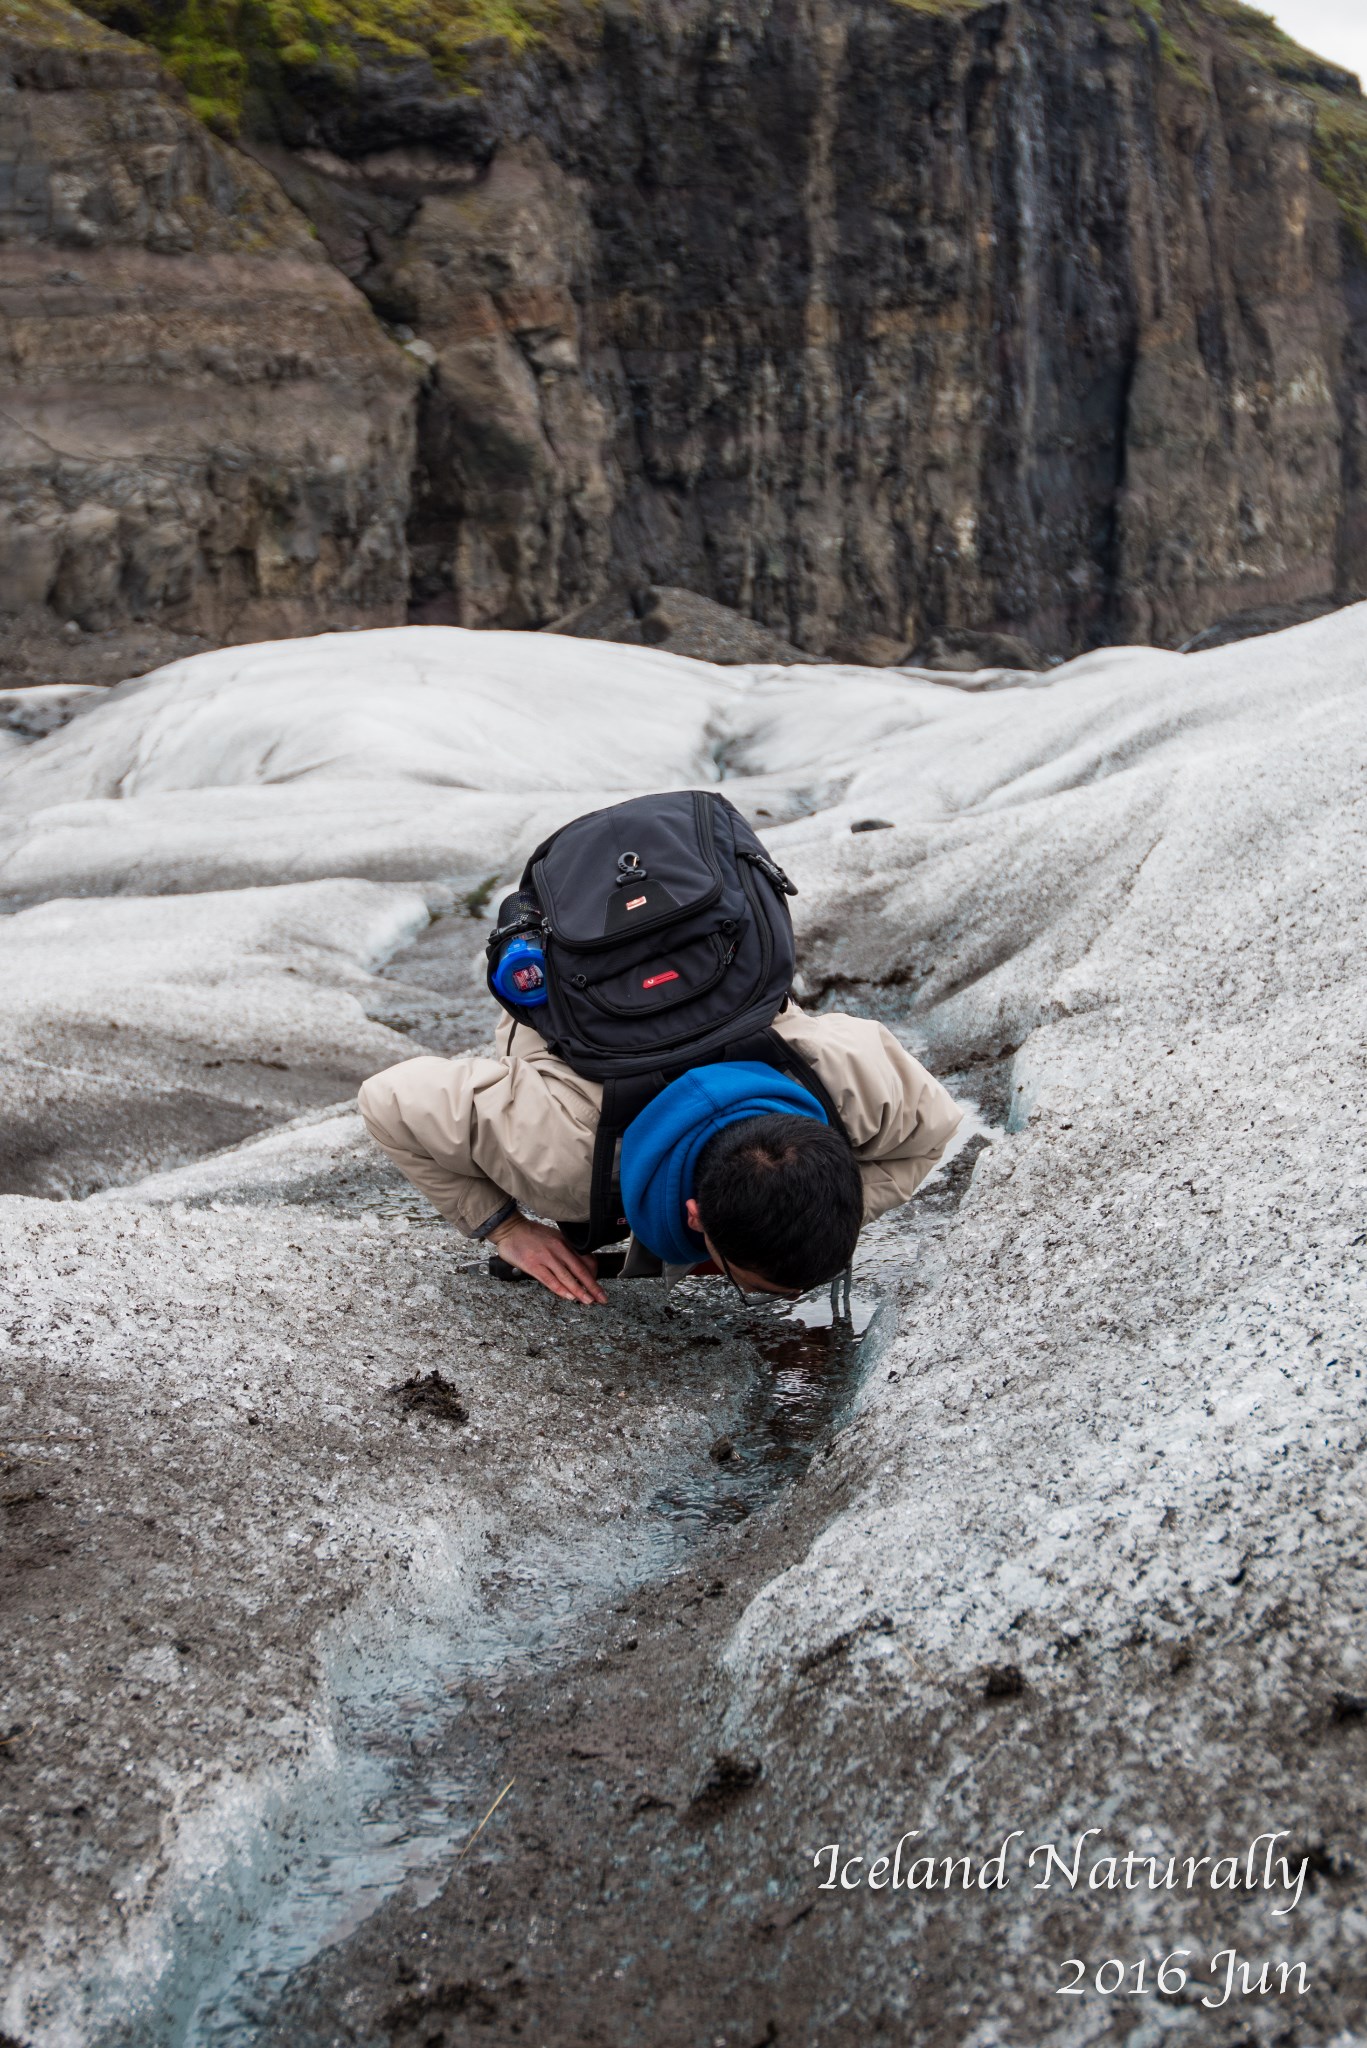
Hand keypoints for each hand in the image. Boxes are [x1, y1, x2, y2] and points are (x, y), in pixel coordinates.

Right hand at [490, 1215, 606, 1305]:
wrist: (511, 1229)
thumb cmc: (532, 1234)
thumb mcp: (554, 1237)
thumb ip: (567, 1249)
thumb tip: (580, 1264)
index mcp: (565, 1242)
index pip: (586, 1260)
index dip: (595, 1275)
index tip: (598, 1286)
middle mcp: (559, 1249)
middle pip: (580, 1271)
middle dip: (593, 1287)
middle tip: (602, 1298)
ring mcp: (546, 1257)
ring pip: (567, 1277)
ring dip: (580, 1291)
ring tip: (588, 1301)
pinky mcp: (533, 1265)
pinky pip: (550, 1280)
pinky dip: (561, 1289)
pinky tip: (569, 1297)